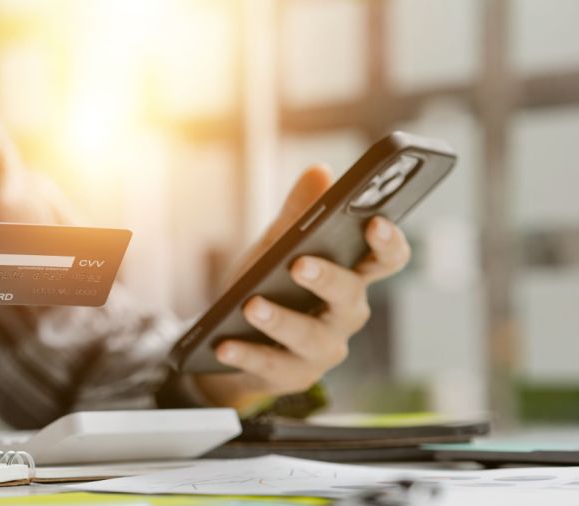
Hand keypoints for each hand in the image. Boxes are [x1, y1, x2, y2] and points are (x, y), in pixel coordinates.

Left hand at [194, 165, 411, 413]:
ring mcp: (322, 349)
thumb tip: (320, 171)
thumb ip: (299, 214)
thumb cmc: (267, 285)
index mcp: (351, 277)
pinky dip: (247, 353)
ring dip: (281, 320)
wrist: (232, 338)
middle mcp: (344, 315)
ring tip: (252, 304)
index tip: (376, 221)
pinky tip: (224, 344)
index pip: (386, 260)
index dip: (389, 242)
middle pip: (350, 296)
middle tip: (299, 263)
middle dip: (327, 278)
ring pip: (311, 337)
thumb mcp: (277, 246)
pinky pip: (272, 365)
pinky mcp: (293, 376)